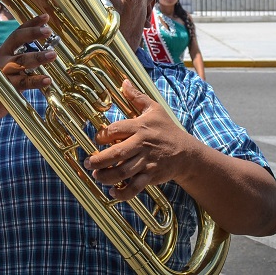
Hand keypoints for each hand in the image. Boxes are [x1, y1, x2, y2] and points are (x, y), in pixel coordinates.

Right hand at [0, 14, 56, 119]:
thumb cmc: (3, 80)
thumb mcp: (11, 64)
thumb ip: (26, 55)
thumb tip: (50, 47)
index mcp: (5, 49)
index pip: (18, 32)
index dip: (31, 23)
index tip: (46, 16)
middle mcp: (2, 57)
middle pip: (17, 40)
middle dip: (32, 34)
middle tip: (48, 31)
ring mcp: (3, 72)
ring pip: (21, 61)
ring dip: (38, 57)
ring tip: (52, 54)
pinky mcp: (6, 87)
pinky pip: (23, 83)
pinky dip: (36, 81)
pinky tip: (47, 80)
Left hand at [84, 80, 191, 201]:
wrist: (186, 153)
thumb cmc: (167, 129)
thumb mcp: (154, 109)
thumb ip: (137, 97)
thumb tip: (124, 82)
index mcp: (140, 127)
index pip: (115, 130)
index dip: (101, 136)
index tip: (96, 140)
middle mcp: (142, 144)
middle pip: (116, 153)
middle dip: (98, 160)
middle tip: (88, 162)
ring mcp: (147, 161)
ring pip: (123, 171)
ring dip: (106, 176)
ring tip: (97, 176)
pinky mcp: (151, 176)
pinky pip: (135, 187)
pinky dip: (123, 192)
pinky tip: (112, 192)